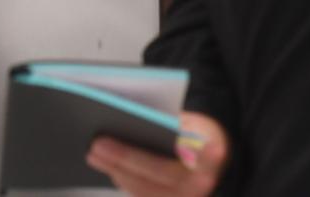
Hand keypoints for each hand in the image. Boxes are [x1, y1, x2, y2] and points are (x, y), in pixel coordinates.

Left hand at [86, 112, 228, 195]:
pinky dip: (123, 180)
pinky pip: (142, 194)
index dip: (185, 148)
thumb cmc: (202, 137)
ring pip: (144, 187)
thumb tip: (140, 120)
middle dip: (125, 157)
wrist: (214, 165)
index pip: (201, 152)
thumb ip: (179, 124)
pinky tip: (109, 168)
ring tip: (94, 154)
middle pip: (158, 171)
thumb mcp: (199, 125)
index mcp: (214, 157)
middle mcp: (201, 184)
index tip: (170, 137)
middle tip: (98, 143)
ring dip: (116, 171)